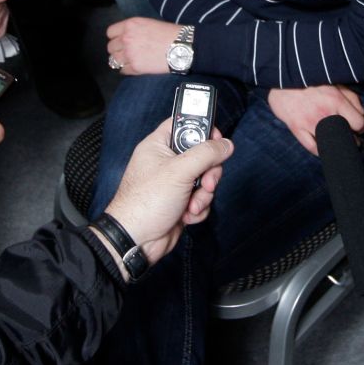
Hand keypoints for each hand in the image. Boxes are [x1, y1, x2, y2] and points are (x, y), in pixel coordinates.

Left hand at [100, 118, 231, 271]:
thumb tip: (225, 144)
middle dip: (208, 172)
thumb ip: (206, 154)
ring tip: (191, 206)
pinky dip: (198, 208)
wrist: (137, 240)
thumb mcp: (179, 171)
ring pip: (205, 179)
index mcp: (159, 145)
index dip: (203, 128)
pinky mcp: (181, 202)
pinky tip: (186, 216)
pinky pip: (201, 198)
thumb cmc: (146, 202)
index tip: (217, 139)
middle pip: (202, 154)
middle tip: (206, 182)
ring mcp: (175, 183)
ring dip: (203, 194)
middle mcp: (167, 162)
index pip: (185, 124)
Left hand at [106, 17, 180, 75]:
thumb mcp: (149, 23)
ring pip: (114, 60)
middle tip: (126, 52)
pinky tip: (134, 67)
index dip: (115, 37)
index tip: (121, 41)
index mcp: (130, 25)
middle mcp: (126, 38)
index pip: (110, 32)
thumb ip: (134, 29)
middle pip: (110, 47)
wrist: (181, 47)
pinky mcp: (135, 67)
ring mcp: (129, 54)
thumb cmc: (170, 33)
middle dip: (117, 50)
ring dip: (120, 61)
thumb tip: (127, 36)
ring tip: (129, 61)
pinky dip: (127, 70)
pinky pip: (122, 71)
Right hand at [266, 85, 363, 154]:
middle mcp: (325, 113)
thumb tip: (362, 112)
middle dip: (353, 140)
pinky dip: (320, 151)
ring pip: (331, 143)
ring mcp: (310, 122)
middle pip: (347, 136)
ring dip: (339, 147)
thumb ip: (350, 96)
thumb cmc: (310, 79)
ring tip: (341, 146)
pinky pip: (312, 147)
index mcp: (336, 100)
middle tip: (353, 140)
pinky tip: (324, 149)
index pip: (359, 122)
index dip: (361, 127)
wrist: (282, 79)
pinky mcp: (297, 127)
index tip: (359, 127)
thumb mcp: (334, 82)